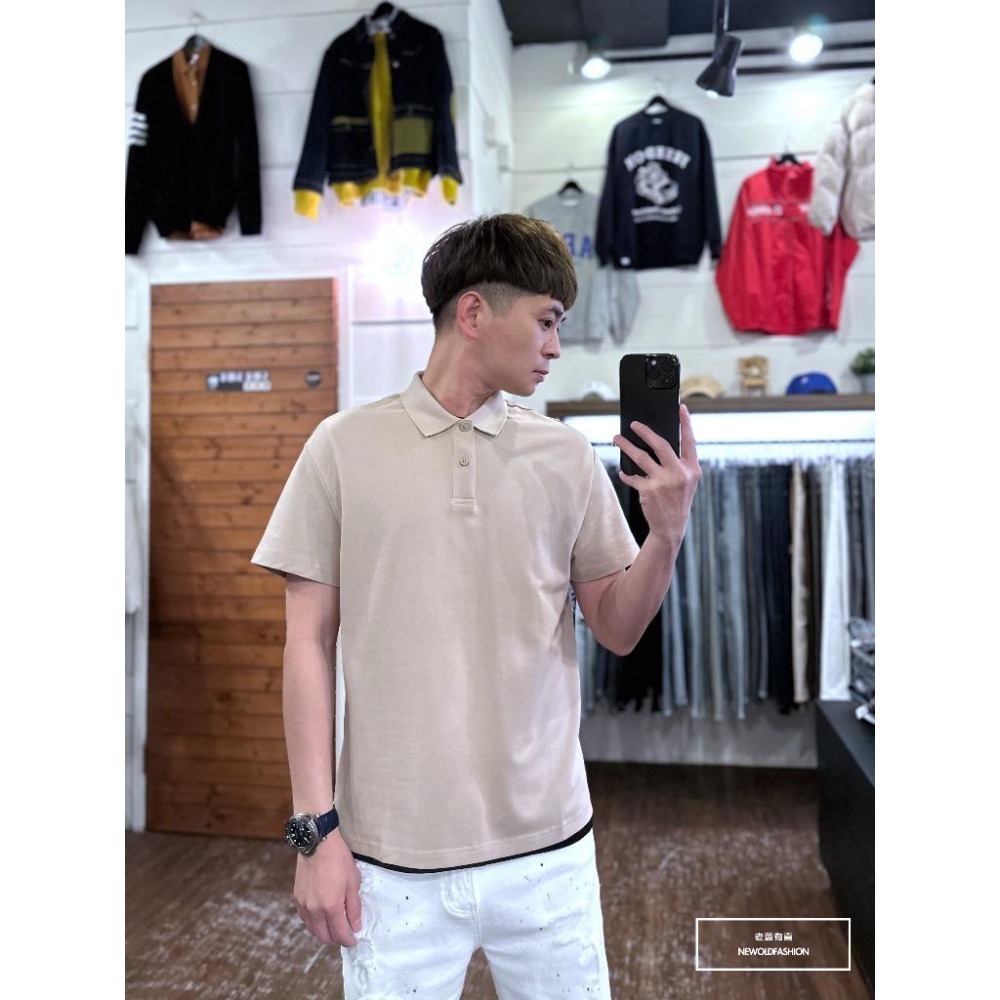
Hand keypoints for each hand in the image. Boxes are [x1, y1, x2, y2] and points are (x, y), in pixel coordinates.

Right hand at [292, 830, 362, 946]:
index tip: (354, 939)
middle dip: (336, 939)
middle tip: (345, 933)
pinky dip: (314, 922)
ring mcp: (304, 904)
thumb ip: (354, 907)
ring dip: (324, 932)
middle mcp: (314, 910)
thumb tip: (356, 926)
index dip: (349, 940)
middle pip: (324, 937)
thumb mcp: (353, 882)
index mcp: (331, 906)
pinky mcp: (297, 897)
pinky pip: (305, 918)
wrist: (317, 842)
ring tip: (334, 925)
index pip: (340, 934)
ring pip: (313, 930)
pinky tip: (321, 916)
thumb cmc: (339, 860)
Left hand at [614, 405, 700, 545]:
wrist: (671, 527)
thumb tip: (657, 443)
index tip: (681, 407)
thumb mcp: (687, 482)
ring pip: (641, 457)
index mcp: (692, 469)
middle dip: (645, 431)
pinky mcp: (649, 490)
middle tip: (633, 424)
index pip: (689, 441)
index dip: (686, 423)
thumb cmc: (677, 501)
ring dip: (627, 446)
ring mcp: (664, 481)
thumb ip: (678, 464)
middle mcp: (679, 473)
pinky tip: (623, 472)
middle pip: (660, 444)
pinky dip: (626, 474)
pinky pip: (633, 477)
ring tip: (617, 439)